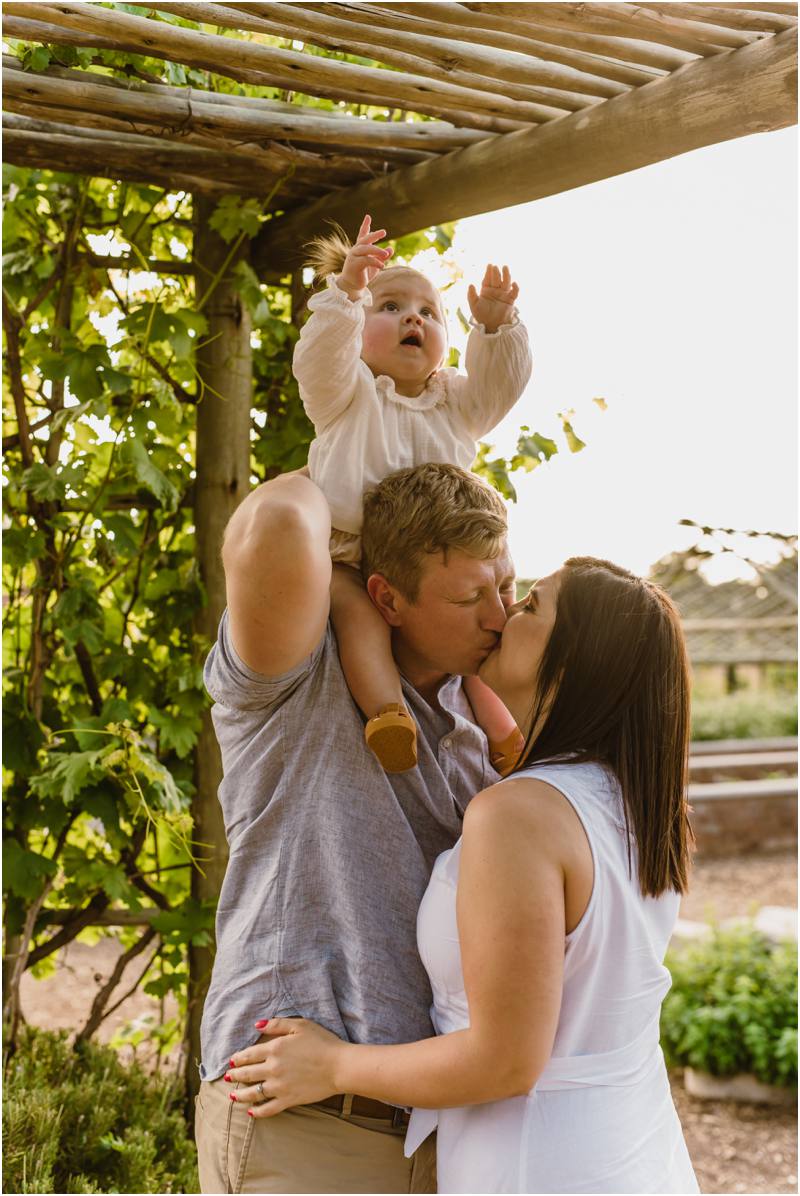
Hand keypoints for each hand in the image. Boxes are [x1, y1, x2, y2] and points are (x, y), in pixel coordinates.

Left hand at [226, 1017, 344, 1118]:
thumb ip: (276, 1024)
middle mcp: (273, 1069)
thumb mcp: (300, 1025)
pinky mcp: (288, 1100)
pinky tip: (250, 1112)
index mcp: (274, 1048)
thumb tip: (256, 1025)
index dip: (238, 1058)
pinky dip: (257, 1112)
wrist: (339, 1066)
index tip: (232, 1060)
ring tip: (233, 1096)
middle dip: (235, 1075)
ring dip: (240, 1095)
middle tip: (227, 1077)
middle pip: (247, 1074)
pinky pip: (268, 1109)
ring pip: (253, 1093)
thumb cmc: (322, 1042)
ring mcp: (279, 1086)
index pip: (249, 1054)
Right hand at [337, 214, 393, 299]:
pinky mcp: (354, 265)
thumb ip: (383, 256)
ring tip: (386, 255)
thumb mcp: (375, 264)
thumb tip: (391, 248)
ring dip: (377, 251)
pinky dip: (375, 262)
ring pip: (366, 249)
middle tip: (384, 232)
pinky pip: (366, 260)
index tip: (368, 217)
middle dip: (374, 235)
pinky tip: (382, 266)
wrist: (352, 286)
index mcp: (360, 249)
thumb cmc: (363, 275)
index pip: (362, 235)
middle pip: (365, 239)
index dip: (365, 226)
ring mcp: (354, 257)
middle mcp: (355, 251)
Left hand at [467, 264, 518, 333]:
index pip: (487, 279)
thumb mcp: (474, 305)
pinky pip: (514, 293)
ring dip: (506, 275)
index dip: (488, 272)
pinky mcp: (510, 300)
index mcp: (486, 290)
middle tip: (495, 266)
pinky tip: (514, 283)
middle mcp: (495, 291)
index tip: (489, 265)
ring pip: (506, 282)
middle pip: (496, 279)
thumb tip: (470, 284)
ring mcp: (503, 295)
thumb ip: (471, 295)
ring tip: (505, 267)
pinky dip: (516, 288)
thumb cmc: (482, 316)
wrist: (491, 326)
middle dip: (496, 272)